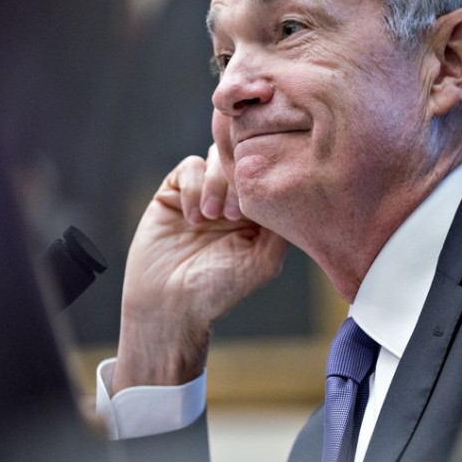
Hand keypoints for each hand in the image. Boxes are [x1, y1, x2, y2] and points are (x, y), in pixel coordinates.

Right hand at [111, 145, 287, 392]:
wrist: (169, 303)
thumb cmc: (219, 289)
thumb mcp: (264, 260)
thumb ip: (281, 224)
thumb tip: (291, 187)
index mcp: (256, 212)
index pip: (267, 173)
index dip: (263, 181)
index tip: (251, 213)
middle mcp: (231, 198)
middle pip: (241, 158)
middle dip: (238, 182)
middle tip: (232, 216)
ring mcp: (202, 193)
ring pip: (216, 157)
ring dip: (216, 184)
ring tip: (211, 218)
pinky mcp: (174, 192)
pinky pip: (188, 167)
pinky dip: (193, 187)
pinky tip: (192, 218)